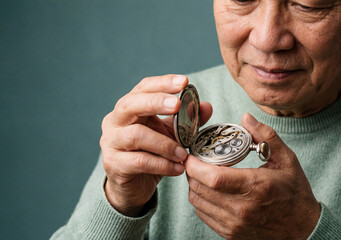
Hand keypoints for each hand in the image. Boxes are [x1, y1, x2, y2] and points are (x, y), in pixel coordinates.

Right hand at [100, 74, 211, 216]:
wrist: (134, 187)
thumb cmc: (151, 155)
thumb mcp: (172, 135)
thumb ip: (187, 120)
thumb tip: (206, 106)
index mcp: (129, 109)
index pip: (143, 88)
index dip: (162, 83)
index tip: (184, 82)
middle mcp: (114, 122)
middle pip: (130, 104)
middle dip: (155, 102)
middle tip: (177, 105)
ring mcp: (110, 143)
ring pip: (135, 136)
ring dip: (164, 144)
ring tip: (184, 154)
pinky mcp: (113, 164)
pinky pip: (139, 161)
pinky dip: (162, 164)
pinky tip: (178, 168)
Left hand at [185, 113, 319, 238]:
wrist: (302, 228)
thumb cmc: (294, 193)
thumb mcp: (286, 160)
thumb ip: (266, 136)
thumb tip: (246, 118)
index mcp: (255, 187)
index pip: (213, 178)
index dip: (195, 165)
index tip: (192, 154)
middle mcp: (241, 209)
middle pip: (200, 189)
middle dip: (192, 172)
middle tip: (196, 159)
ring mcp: (234, 224)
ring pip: (198, 203)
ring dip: (195, 186)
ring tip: (202, 174)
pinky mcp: (230, 234)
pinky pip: (203, 215)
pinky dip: (201, 201)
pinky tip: (210, 190)